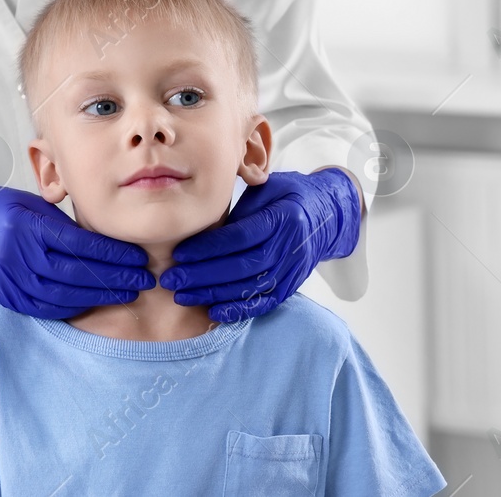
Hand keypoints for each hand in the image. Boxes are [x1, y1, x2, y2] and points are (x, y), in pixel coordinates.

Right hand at [0, 186, 153, 319]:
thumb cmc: (2, 209)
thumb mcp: (33, 206)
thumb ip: (65, 226)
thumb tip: (110, 244)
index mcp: (27, 225)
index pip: (81, 245)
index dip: (114, 254)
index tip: (139, 258)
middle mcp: (17, 254)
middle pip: (77, 273)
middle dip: (116, 278)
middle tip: (144, 280)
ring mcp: (10, 278)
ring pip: (65, 294)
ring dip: (101, 296)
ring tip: (127, 293)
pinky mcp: (7, 296)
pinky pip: (47, 306)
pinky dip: (75, 305)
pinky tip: (94, 301)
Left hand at [160, 168, 361, 322]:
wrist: (329, 214)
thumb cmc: (288, 195)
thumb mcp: (266, 188)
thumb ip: (239, 207)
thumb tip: (202, 224)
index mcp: (282, 216)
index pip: (240, 236)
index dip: (209, 247)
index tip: (179, 254)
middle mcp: (290, 245)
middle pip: (243, 265)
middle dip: (203, 275)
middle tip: (171, 280)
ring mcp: (293, 268)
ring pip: (251, 286)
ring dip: (214, 294)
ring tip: (182, 295)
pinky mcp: (293, 284)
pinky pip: (266, 301)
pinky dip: (240, 309)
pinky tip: (214, 311)